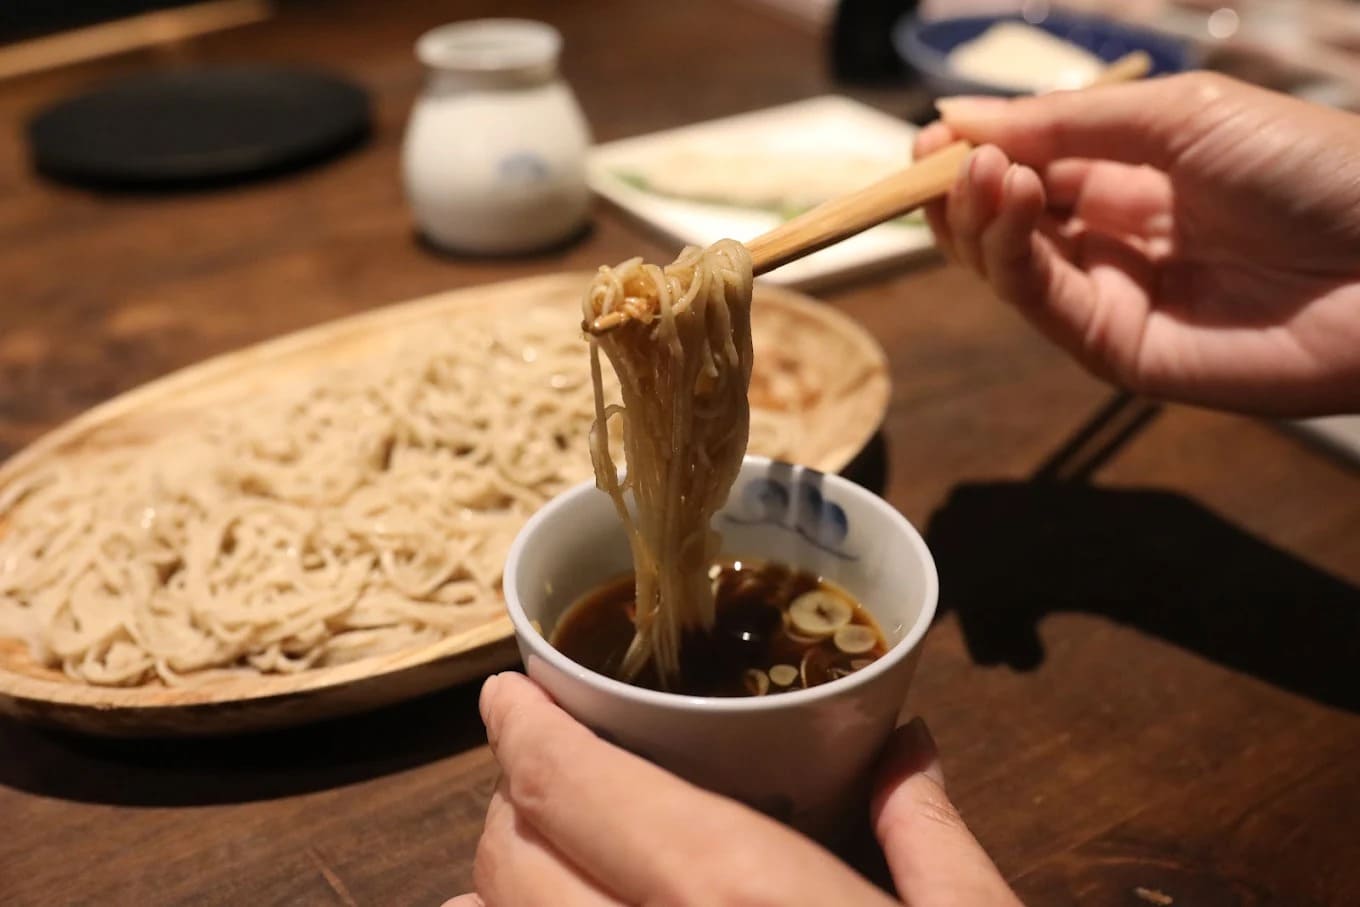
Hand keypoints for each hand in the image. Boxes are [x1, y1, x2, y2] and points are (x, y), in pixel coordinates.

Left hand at [445, 672, 1020, 906]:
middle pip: (514, 859)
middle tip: (552, 763)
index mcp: (738, 895)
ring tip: (521, 841)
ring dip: (495, 881)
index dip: (522, 732)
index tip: (506, 695)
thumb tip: (906, 744)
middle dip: (515, 796)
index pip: (575, 788)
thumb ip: (932, 833)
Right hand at [915, 72, 1359, 416]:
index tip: (931, 136)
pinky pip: (1038, 301)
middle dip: (959, 188)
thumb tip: (955, 117)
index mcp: (1127, 178)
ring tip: (980, 173)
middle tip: (937, 158)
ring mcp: (1108, 297)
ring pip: (1004, 264)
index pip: (1022, 169)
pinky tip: (1010, 202)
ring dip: (977, 215)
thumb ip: (1062, 123)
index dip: (972, 153)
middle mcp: (1108, 239)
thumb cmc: (1308, 167)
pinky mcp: (1113, 349)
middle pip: (998, 223)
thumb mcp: (1177, 116)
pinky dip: (1009, 253)